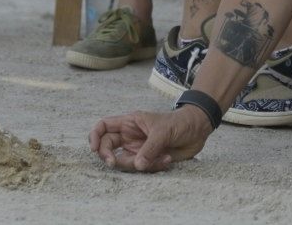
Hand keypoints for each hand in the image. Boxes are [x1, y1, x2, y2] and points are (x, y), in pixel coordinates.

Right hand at [89, 106, 212, 171]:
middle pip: (108, 148)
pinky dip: (153, 167)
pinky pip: (142, 169)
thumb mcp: (163, 132)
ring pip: (126, 162)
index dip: (94, 136)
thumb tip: (137, 165)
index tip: (94, 149)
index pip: (104, 127)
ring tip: (162, 157)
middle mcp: (130, 136)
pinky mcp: (148, 160)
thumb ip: (149, 148)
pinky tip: (167, 159)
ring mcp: (138, 149)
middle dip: (110, 157)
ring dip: (142, 164)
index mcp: (129, 122)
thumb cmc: (179, 123)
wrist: (197, 130)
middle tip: (115, 163)